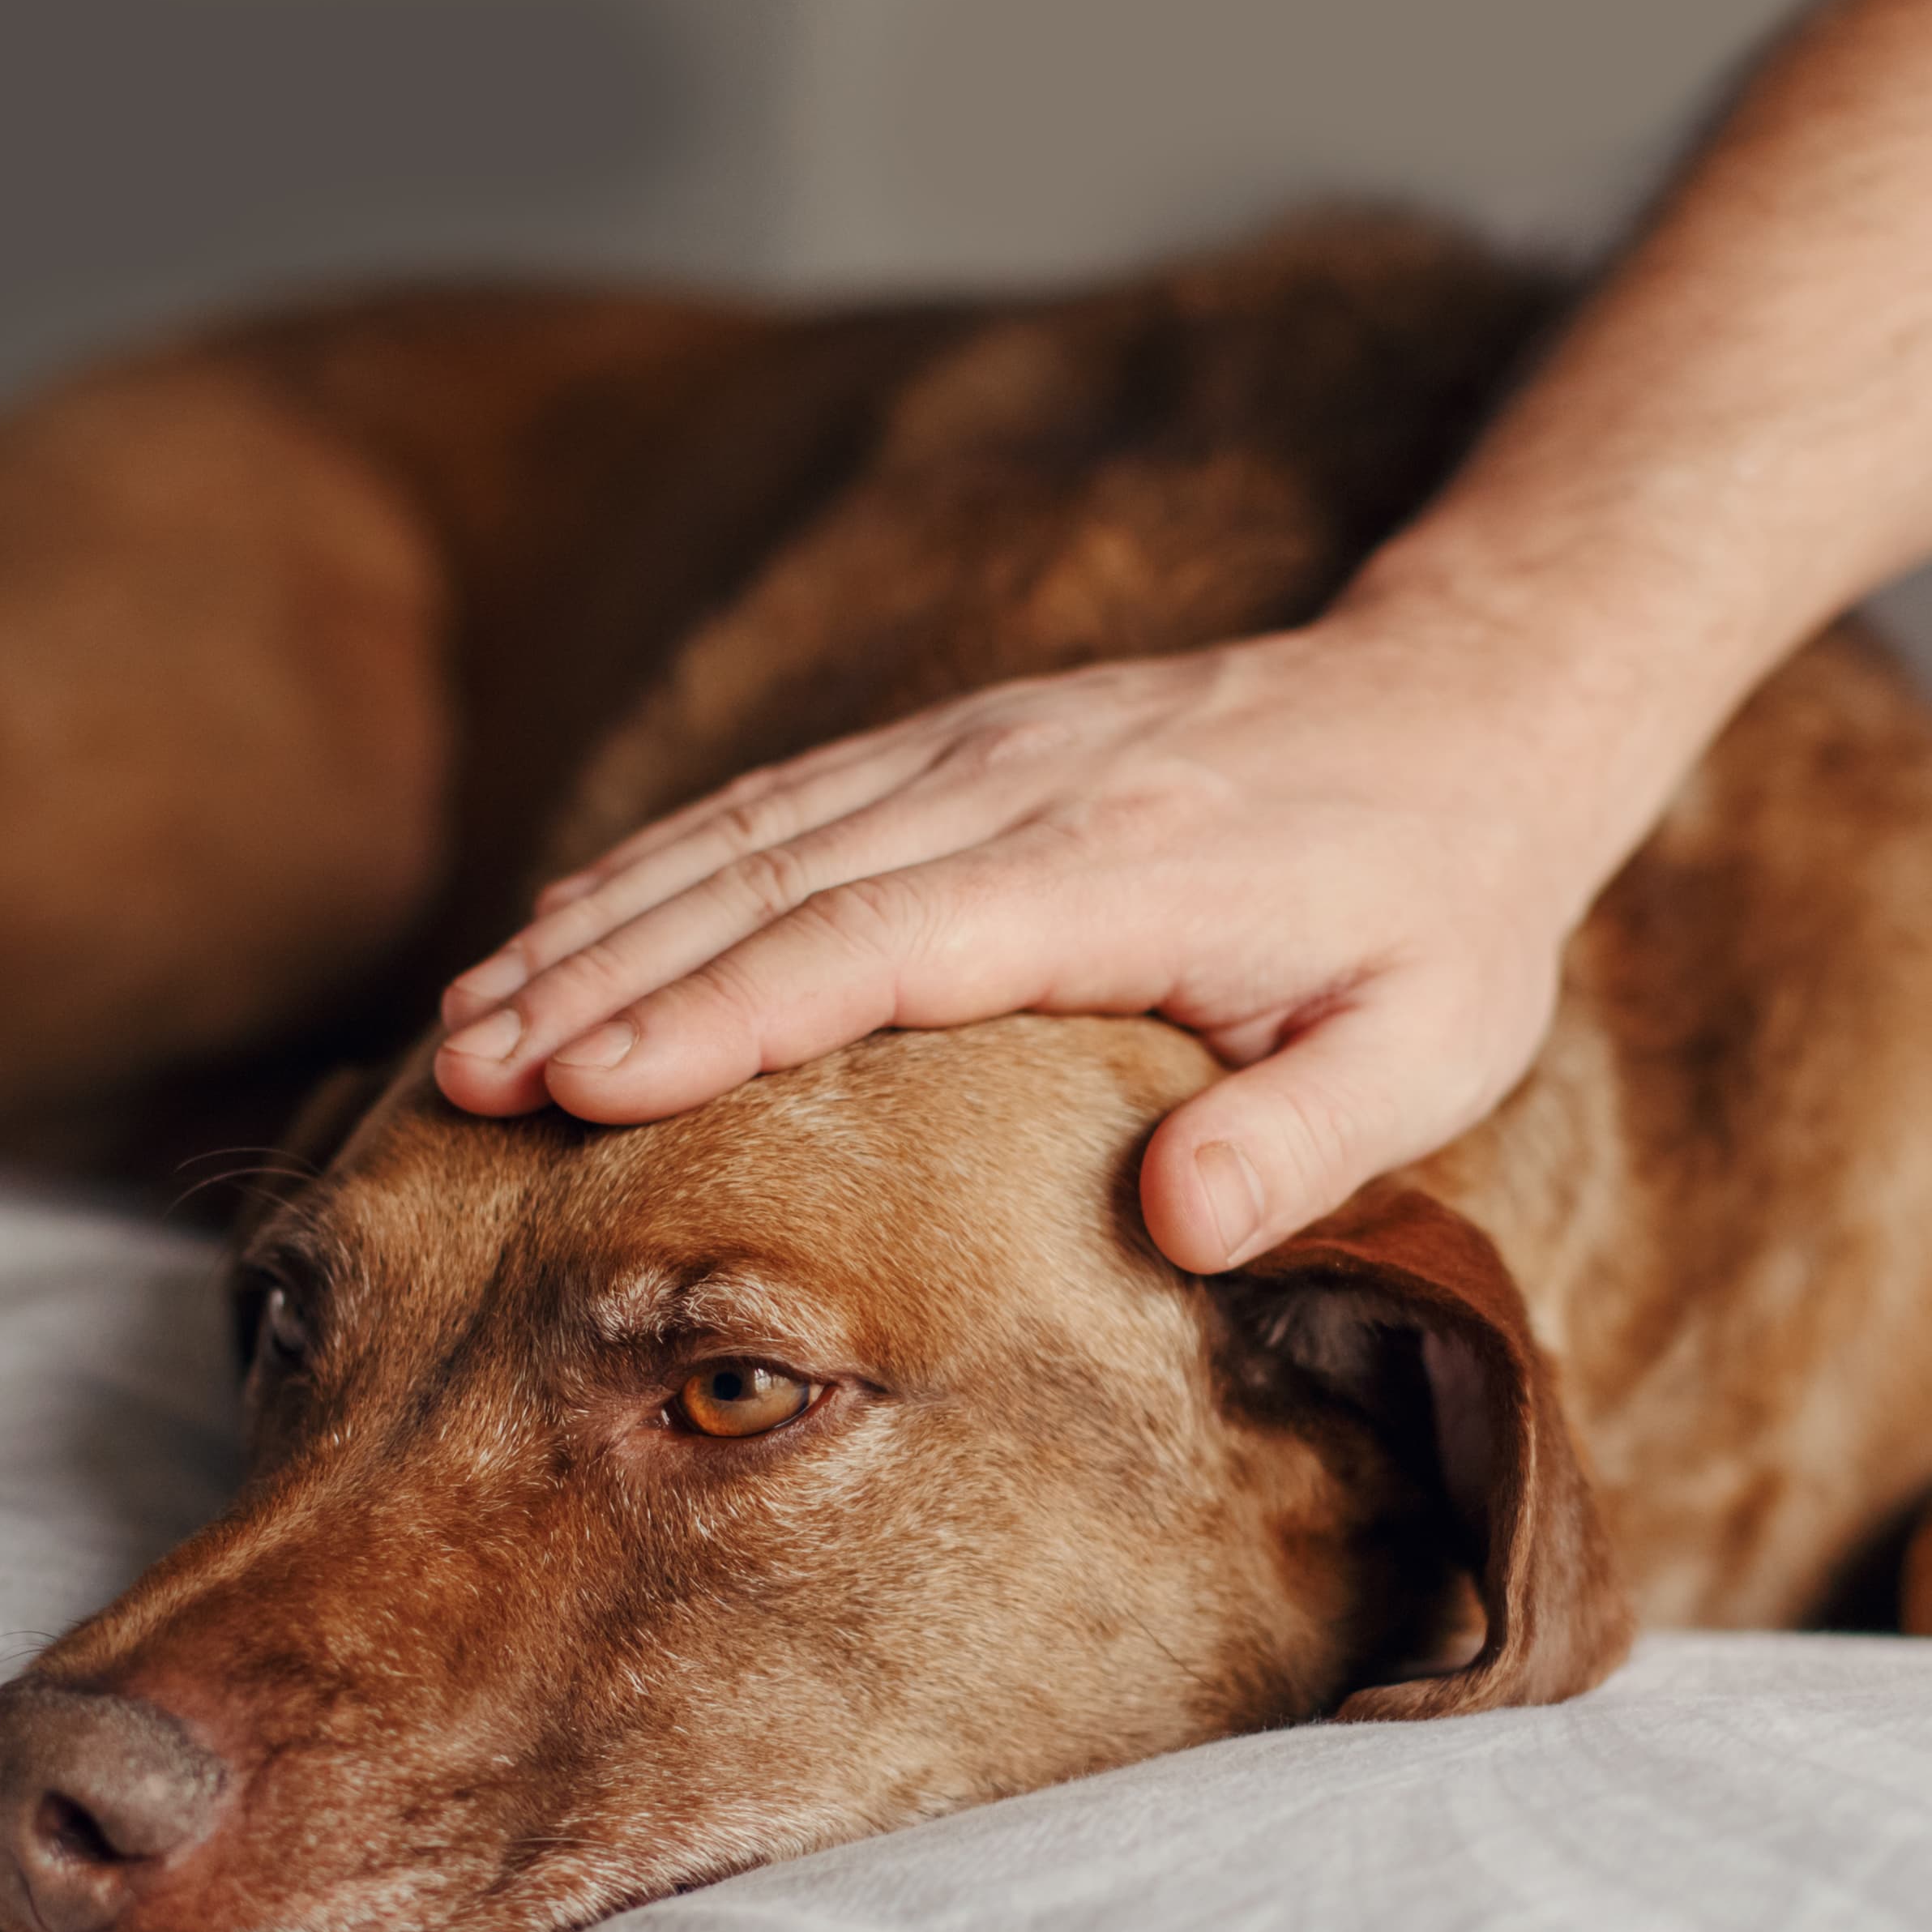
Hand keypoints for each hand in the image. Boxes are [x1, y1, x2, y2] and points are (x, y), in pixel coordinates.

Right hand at [430, 614, 1645, 1272]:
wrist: (1467, 704)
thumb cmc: (1447, 909)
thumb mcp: (1434, 1045)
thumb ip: (1308, 1139)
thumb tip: (1180, 1227)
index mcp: (1114, 874)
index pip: (873, 945)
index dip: (718, 1016)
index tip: (583, 1087)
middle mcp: (1016, 788)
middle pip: (767, 883)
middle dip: (600, 980)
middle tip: (464, 1077)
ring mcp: (978, 748)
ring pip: (748, 833)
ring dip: (599, 923)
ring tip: (470, 1024)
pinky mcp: (963, 740)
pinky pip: (782, 802)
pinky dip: (661, 866)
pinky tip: (571, 928)